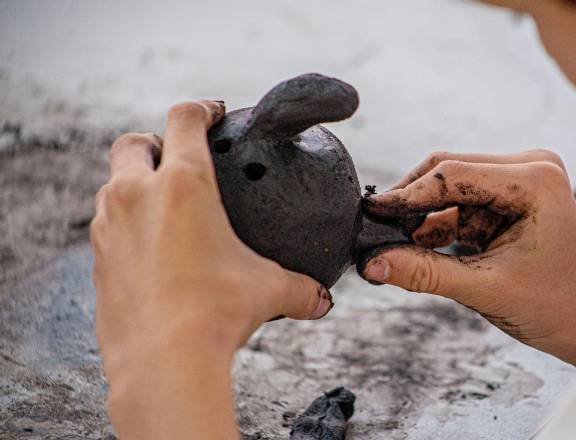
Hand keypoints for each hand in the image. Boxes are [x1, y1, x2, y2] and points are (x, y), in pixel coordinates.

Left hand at [91, 100, 331, 439]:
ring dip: (136, 182)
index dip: (202, 108)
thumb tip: (322, 299)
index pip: (185, 118)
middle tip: (179, 158)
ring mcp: (110, 226)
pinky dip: (127, 223)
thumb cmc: (216, 314)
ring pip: (113, 183)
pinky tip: (152, 248)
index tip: (215, 114)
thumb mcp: (269, 291)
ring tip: (164, 204)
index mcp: (183, 184)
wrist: (163, 362)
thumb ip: (300, 287)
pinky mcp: (98, 259)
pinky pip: (108, 225)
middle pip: (134, 142)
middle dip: (155, 141)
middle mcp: (138, 195)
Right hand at [362, 150, 575, 365]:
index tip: (370, 213)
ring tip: (392, 246)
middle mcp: (530, 169)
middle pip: (448, 174)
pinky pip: (462, 207)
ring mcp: (521, 182)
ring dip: (423, 219)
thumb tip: (373, 262)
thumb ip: (425, 272)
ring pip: (451, 192)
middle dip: (412, 205)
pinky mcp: (512, 201)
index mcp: (535, 180)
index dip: (406, 195)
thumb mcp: (486, 289)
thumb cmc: (561, 306)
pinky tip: (415, 248)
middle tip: (374, 230)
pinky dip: (439, 228)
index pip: (452, 175)